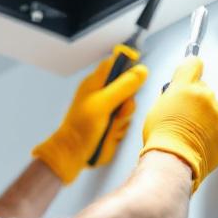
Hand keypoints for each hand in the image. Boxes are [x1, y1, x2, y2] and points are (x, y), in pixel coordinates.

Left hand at [32, 47, 149, 183]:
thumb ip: (123, 86)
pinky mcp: (113, 124)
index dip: (128, 63)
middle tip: (120, 111)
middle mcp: (103, 93)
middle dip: (128, 100)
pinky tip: (111, 133)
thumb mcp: (103, 103)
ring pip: (129, 106)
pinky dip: (121, 128)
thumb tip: (142, 70)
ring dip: (124, 117)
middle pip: (128, 87)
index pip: (114, 63)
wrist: (74, 154)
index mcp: (95, 82)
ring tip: (112, 126)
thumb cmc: (82, 126)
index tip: (138, 71)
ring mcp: (108, 109)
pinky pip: (126, 121)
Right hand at [139, 57, 217, 192]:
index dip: (191, 69)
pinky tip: (199, 143)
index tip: (192, 71)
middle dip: (196, 101)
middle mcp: (206, 97)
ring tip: (191, 134)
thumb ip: (172, 93)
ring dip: (206, 119)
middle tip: (183, 117)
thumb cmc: (161, 137)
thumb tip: (178, 90)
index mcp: (186, 87)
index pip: (193, 63)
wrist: (173, 161)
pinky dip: (213, 135)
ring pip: (214, 111)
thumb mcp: (158, 106)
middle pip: (204, 91)